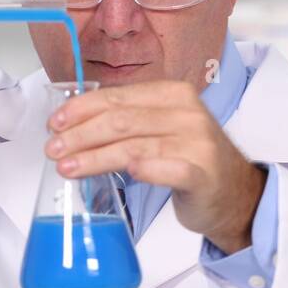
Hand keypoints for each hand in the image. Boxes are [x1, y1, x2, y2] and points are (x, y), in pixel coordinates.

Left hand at [44, 81, 265, 253]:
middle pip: (121, 120)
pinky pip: (171, 169)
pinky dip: (146, 170)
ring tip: (67, 168)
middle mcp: (186, 113)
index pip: (117, 97)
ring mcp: (197, 142)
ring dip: (94, 158)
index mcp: (172, 94)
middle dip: (80, 135)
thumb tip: (71, 124)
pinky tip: (127, 173)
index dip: (81, 109)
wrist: (234, 193)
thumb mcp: (159, 129)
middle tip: (53, 150)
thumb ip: (126, 121)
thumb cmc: (188, 159)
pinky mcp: (203, 173)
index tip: (54, 123)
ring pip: (134, 146)